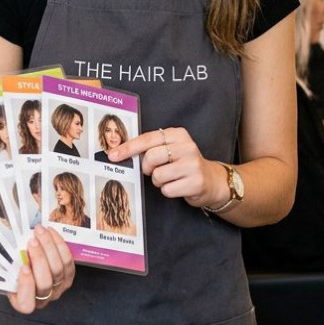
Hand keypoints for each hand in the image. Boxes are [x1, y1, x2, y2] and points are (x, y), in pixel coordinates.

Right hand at [0, 225, 74, 312]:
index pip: (27, 303)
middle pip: (45, 283)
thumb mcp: (2, 278)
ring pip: (58, 269)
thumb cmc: (14, 274)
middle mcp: (43, 299)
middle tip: (31, 241)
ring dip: (49, 247)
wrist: (32, 267)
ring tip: (39, 231)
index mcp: (25, 303)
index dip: (26, 286)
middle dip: (39, 259)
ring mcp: (59, 288)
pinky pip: (68, 260)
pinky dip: (59, 244)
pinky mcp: (69, 276)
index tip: (22, 267)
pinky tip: (50, 232)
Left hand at [108, 127, 227, 209]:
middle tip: (153, 171)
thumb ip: (151, 147)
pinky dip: (168, 191)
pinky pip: (167, 189)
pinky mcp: (196, 182)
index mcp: (178, 134)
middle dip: (147, 168)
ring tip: (170, 178)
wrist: (211, 180)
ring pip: (158, 176)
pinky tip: (178, 186)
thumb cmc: (183, 164)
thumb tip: (121, 153)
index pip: (147, 139)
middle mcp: (187, 146)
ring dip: (158, 182)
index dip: (128, 148)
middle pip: (151, 157)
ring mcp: (192, 164)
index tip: (113, 155)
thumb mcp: (170, 149)